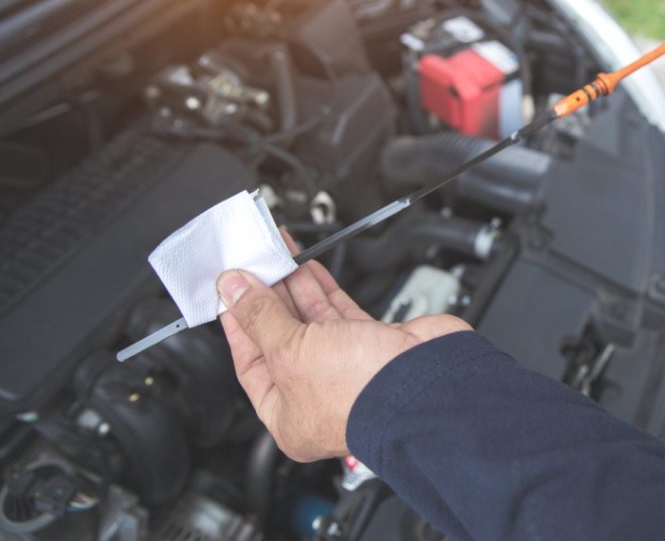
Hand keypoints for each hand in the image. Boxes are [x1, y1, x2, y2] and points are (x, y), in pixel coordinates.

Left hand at [217, 233, 470, 461]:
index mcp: (290, 416)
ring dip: (294, 286)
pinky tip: (308, 268)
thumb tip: (233, 289)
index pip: (251, 363)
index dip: (238, 325)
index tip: (230, 292)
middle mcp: (319, 394)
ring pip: (312, 321)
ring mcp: (348, 367)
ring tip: (277, 256)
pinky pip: (340, 311)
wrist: (426, 382)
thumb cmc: (361, 393)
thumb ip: (259, 316)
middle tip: (253, 265)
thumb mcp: (290, 351)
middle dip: (267, 299)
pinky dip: (323, 288)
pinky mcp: (373, 343)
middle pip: (281, 338)